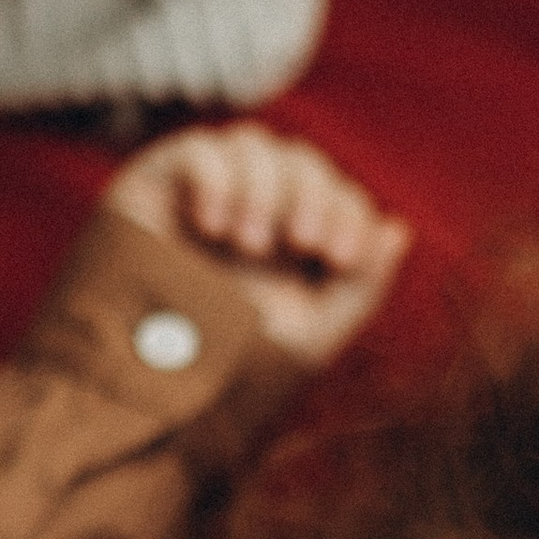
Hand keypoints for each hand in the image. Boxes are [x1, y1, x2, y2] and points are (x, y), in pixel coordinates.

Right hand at [102, 126, 409, 365]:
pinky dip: (215, 177)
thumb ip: (361, 285)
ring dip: (264, 187)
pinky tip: (214, 226)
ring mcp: (201, 196)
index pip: (334, 192)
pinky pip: (196, 149)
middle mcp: (249, 213)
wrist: (141, 393)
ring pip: (252, 145)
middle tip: (302, 243)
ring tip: (249, 245)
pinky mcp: (153, 189)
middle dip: (311, 195)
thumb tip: (396, 229)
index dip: (347, 211)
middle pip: (299, 161)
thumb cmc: (225, 379)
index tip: (340, 259)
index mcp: (289, 244)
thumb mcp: (311, 336)